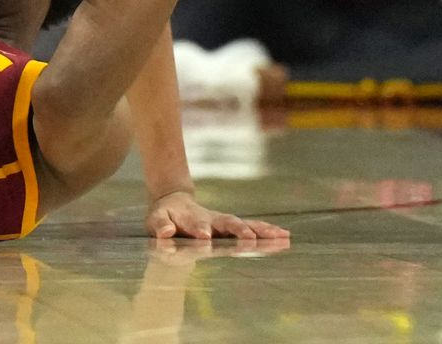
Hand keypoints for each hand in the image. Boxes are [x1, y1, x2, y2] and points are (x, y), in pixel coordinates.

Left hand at [145, 190, 290, 240]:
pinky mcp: (232, 227)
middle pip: (226, 223)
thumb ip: (160, 226)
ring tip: (281, 237)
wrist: (174, 203)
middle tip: (249, 238)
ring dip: (261, 231)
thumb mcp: (156, 220)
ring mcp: (223, 223)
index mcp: (191, 219)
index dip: (200, 230)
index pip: (196, 225)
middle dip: (237, 230)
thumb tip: (166, 232)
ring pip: (244, 225)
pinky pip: (252, 229)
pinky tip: (286, 237)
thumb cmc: (164, 216)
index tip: (205, 237)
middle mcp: (212, 220)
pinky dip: (267, 232)